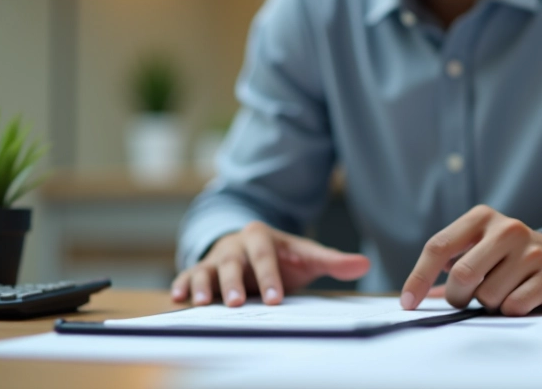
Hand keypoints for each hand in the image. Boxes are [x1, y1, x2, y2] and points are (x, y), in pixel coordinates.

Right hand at [170, 221, 370, 306]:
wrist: (251, 246)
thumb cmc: (281, 256)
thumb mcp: (306, 255)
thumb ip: (332, 261)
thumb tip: (364, 264)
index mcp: (262, 237)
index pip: (266, 256)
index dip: (270, 276)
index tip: (276, 299)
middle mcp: (235, 246)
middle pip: (233, 262)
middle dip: (233, 283)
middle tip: (236, 304)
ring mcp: (215, 258)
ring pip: (206, 269)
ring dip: (202, 284)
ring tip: (201, 302)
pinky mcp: (200, 271)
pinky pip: (187, 276)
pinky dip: (181, 285)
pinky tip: (178, 297)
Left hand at [401, 205, 541, 315]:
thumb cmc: (506, 255)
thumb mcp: (477, 245)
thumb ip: (447, 261)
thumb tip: (412, 295)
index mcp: (482, 217)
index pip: (439, 246)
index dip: (418, 277)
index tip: (407, 303)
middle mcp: (508, 229)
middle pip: (463, 275)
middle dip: (457, 296)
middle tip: (464, 299)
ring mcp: (532, 252)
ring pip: (488, 296)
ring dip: (487, 304)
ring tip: (500, 291)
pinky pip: (513, 306)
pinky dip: (508, 310)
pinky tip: (519, 296)